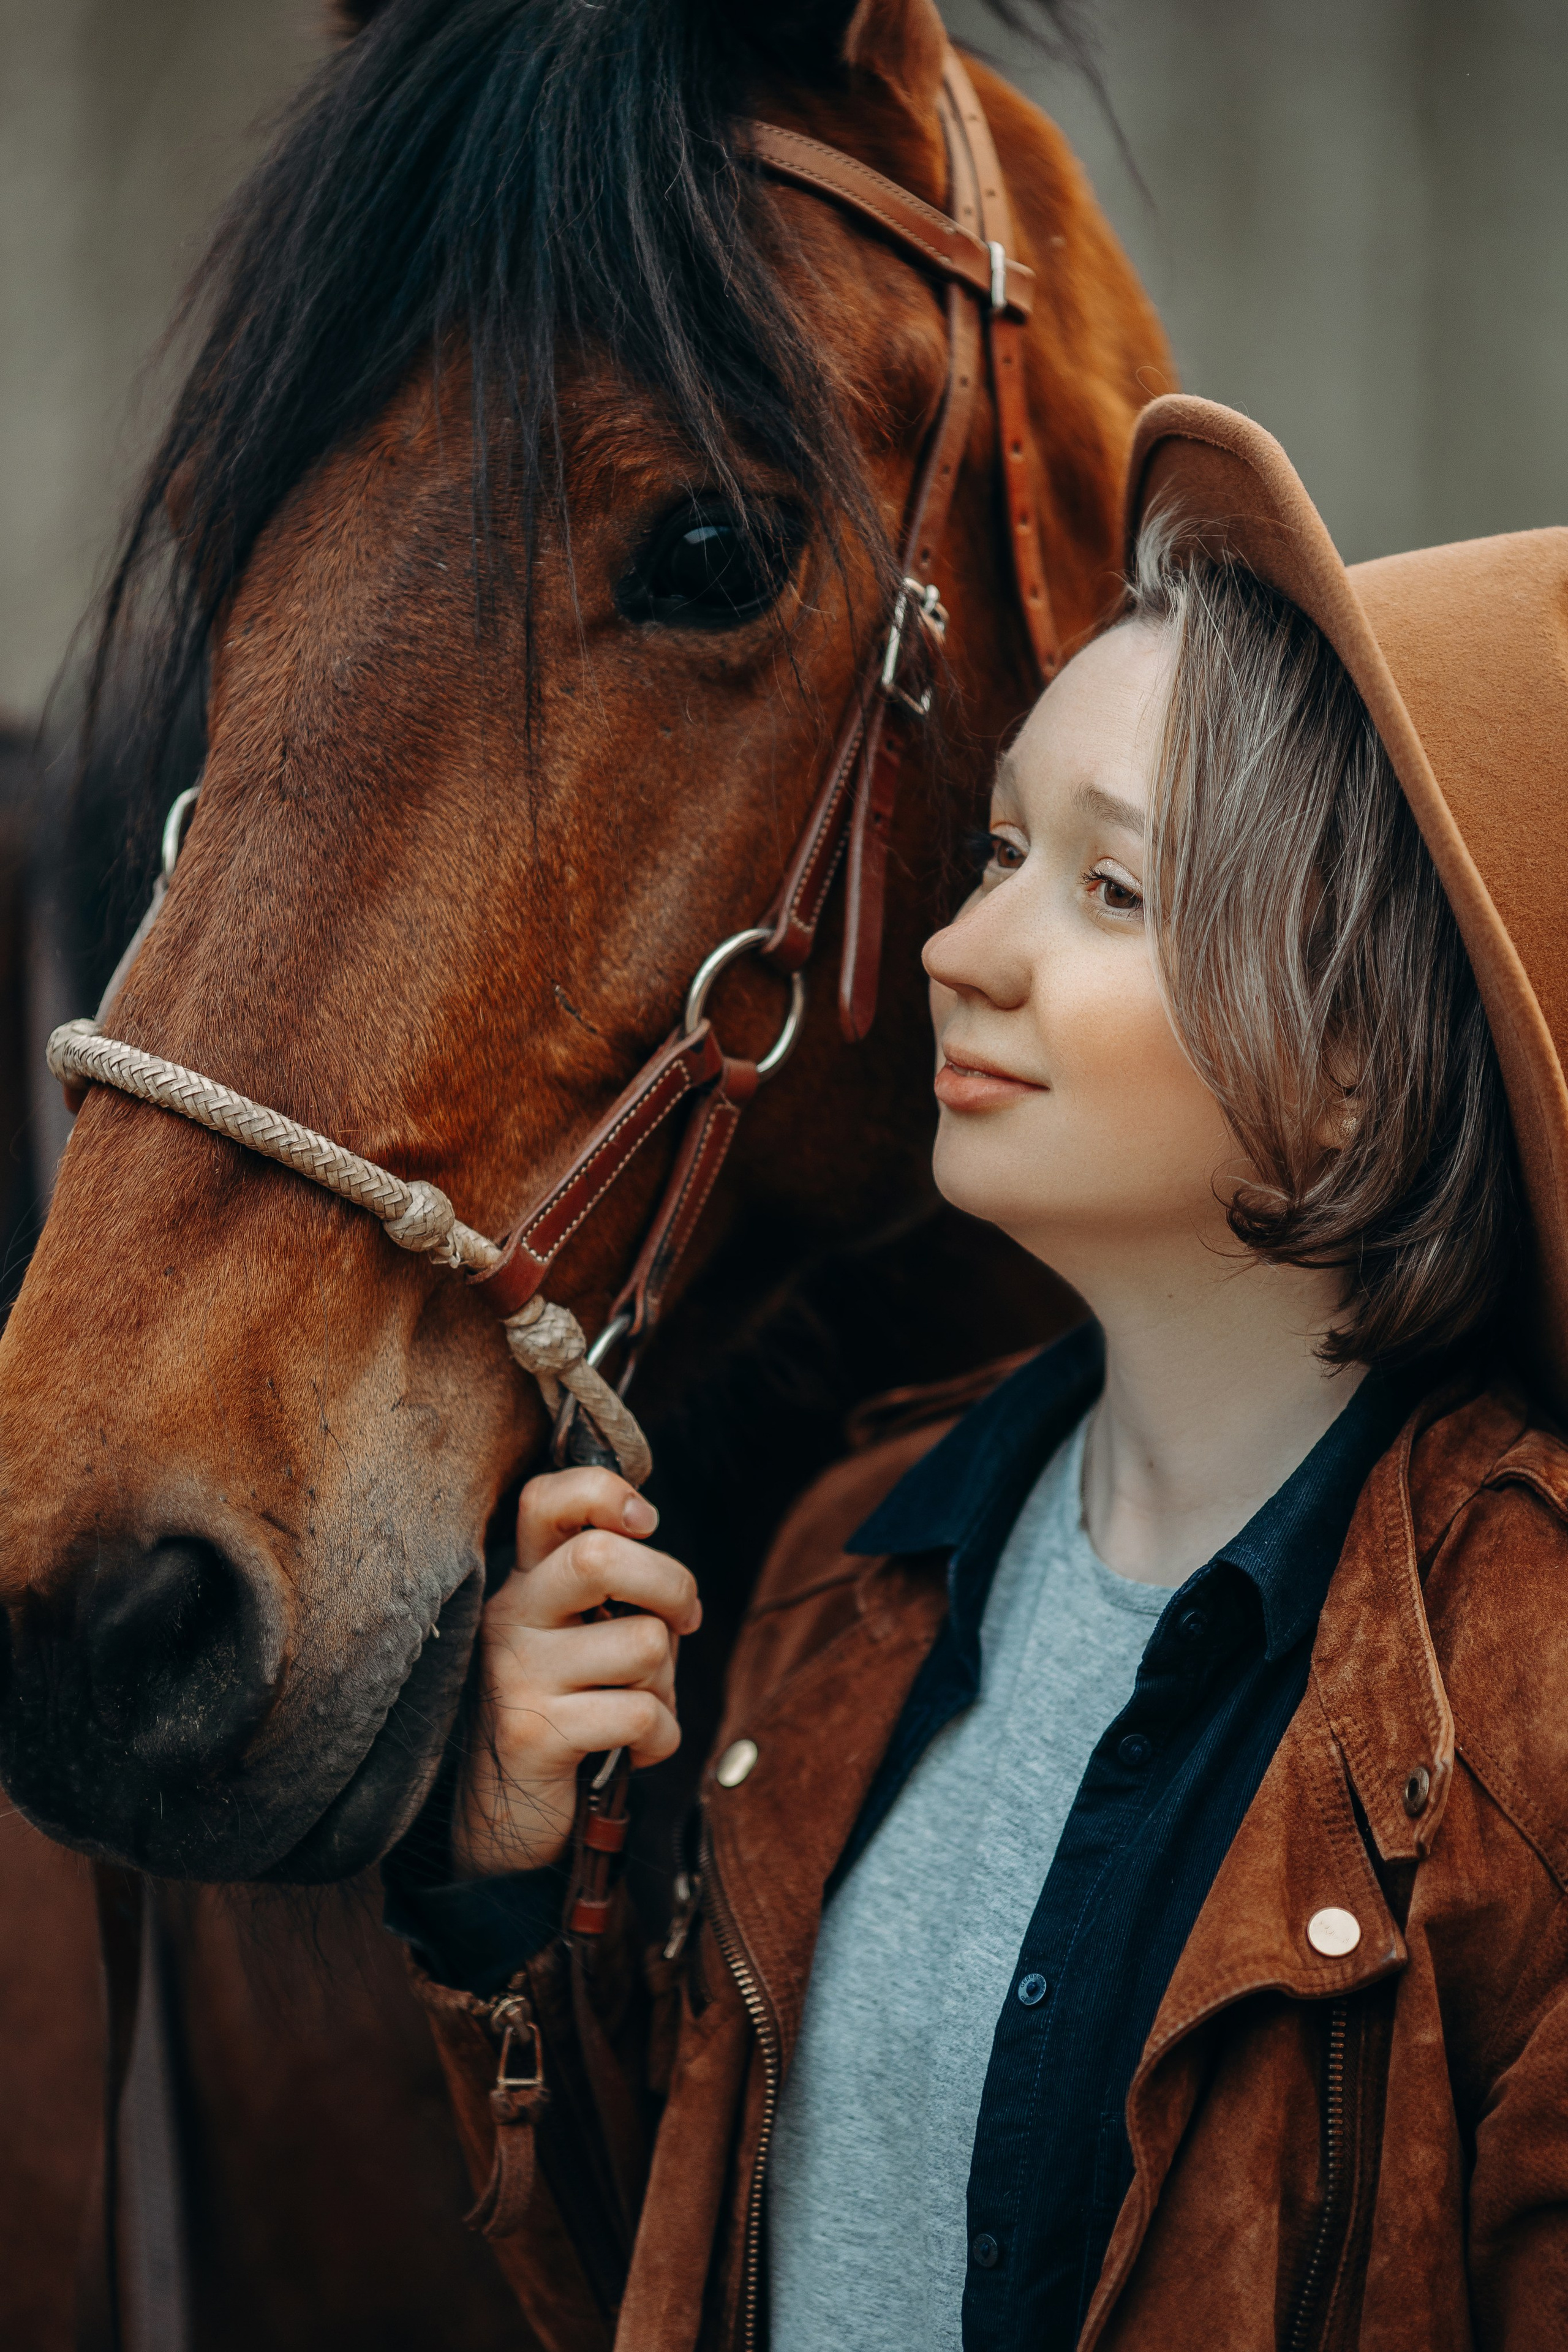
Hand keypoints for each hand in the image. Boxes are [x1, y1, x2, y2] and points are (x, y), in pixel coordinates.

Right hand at [451, 1467, 700, 1877]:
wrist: (501, 1822)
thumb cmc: (565, 1712)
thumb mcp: (577, 1637)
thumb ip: (610, 1592)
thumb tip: (669, 1571)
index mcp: (524, 1583)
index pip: (546, 1498)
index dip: (605, 1491)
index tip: (645, 1521)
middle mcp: (510, 1618)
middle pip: (603, 1556)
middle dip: (672, 1584)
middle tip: (684, 1621)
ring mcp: (516, 1676)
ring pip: (643, 1644)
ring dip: (668, 1684)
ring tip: (641, 1707)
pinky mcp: (534, 1735)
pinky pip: (641, 1715)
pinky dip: (662, 1739)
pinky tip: (634, 1752)